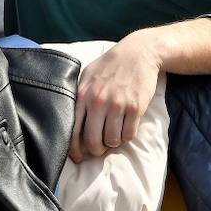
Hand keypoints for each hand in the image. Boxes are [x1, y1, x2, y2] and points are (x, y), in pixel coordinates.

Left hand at [70, 32, 160, 164]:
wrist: (138, 52)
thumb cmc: (109, 65)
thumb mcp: (87, 76)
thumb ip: (79, 97)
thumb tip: (71, 124)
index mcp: (83, 95)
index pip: (73, 130)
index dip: (75, 149)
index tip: (78, 158)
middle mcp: (98, 101)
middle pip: (93, 141)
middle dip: (96, 150)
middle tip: (100, 148)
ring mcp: (118, 105)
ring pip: (112, 141)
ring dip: (113, 142)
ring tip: (114, 132)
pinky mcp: (135, 108)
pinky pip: (129, 135)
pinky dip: (127, 135)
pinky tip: (126, 126)